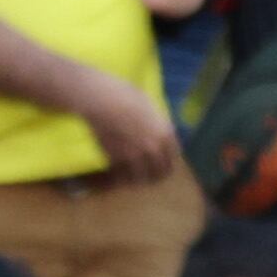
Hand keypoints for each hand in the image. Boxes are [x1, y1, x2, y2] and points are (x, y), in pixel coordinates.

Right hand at [75, 66, 178, 180]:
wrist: (103, 102)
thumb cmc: (127, 96)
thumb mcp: (150, 106)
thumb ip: (158, 122)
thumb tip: (158, 130)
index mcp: (165, 134)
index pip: (173, 158)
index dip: (167, 162)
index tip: (161, 164)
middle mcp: (153, 148)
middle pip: (160, 172)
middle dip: (156, 175)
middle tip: (149, 176)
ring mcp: (135, 156)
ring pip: (141, 178)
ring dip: (138, 179)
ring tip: (133, 179)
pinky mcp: (116, 161)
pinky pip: (121, 176)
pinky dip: (120, 177)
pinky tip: (117, 174)